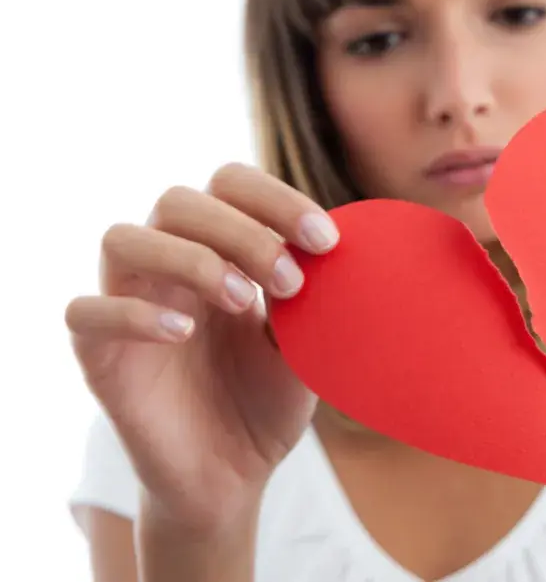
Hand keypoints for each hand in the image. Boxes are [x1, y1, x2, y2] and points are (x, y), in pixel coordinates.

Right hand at [64, 164, 338, 532]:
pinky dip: (133, 313)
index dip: (275, 199)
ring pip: (123, 239)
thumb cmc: (267, 400)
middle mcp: (167, 267)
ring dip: (191, 259)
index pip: (229, 185)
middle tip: (292, 280)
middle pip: (177, 201)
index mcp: (219, 251)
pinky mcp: (98, 356)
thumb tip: (344, 251)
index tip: (326, 240)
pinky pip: (85, 312)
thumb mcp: (305, 345)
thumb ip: (314, 298)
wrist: (233, 476)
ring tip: (245, 301)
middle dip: (242, 229)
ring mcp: (128, 305)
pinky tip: (183, 331)